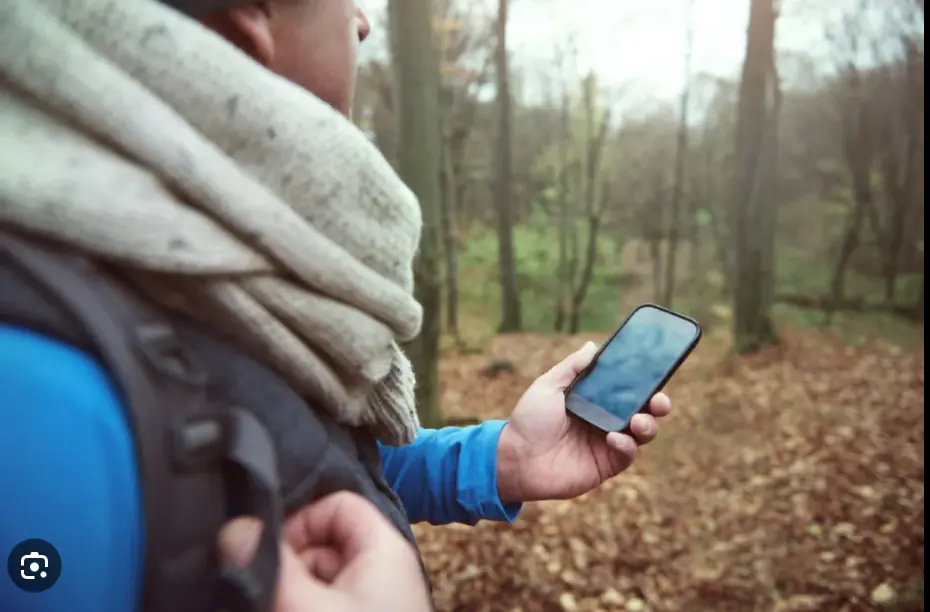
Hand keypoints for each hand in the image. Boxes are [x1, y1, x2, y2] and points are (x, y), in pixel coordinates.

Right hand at [219, 492, 431, 611]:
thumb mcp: (306, 606)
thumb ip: (270, 566)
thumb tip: (234, 528)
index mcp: (384, 550)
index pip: (336, 506)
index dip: (297, 522)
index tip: (267, 556)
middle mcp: (383, 574)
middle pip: (323, 547)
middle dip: (287, 569)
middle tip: (266, 596)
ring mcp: (374, 606)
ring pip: (320, 585)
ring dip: (290, 597)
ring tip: (275, 610)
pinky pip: (327, 608)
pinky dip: (301, 610)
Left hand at [496, 341, 671, 502]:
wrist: (514, 459)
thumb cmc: (528, 420)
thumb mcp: (548, 386)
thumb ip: (572, 367)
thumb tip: (592, 347)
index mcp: (594, 400)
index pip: (627, 388)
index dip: (645, 382)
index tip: (657, 371)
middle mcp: (606, 420)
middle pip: (644, 410)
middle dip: (658, 404)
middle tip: (659, 401)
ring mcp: (607, 444)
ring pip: (642, 433)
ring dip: (648, 424)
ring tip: (639, 419)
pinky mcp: (605, 465)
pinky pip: (627, 454)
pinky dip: (626, 445)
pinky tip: (613, 437)